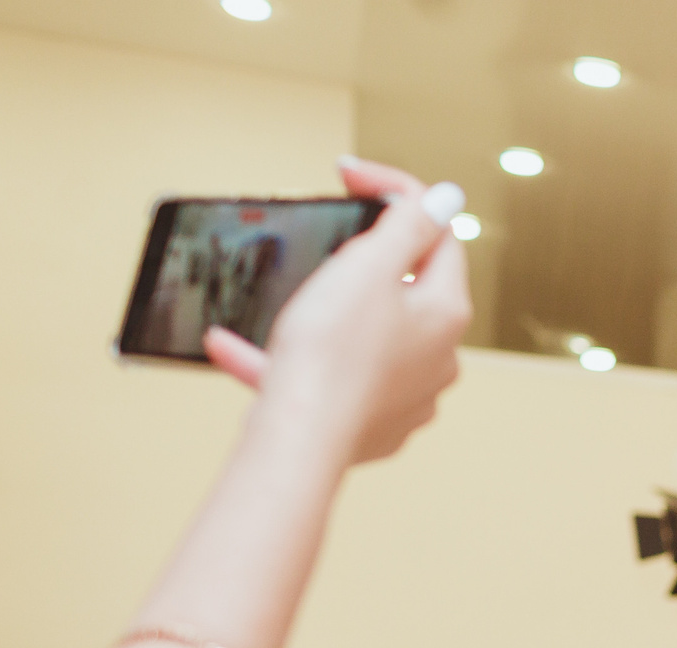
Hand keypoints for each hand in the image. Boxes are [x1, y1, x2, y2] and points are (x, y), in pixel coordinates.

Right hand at [205, 156, 469, 467]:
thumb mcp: (367, 266)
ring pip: (360, 335)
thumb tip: (445, 199)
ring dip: (313, 316)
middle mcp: (438, 356)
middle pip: (404, 286)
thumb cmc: (332, 354)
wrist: (301, 441)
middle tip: (320, 246)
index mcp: (445, 312)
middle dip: (358, 261)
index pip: (439, 235)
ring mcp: (405, 393)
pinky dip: (284, 362)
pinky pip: (328, 379)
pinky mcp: (369, 423)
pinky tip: (231, 348)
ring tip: (275, 305)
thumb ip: (408, 226)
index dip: (397, 195)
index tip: (349, 178)